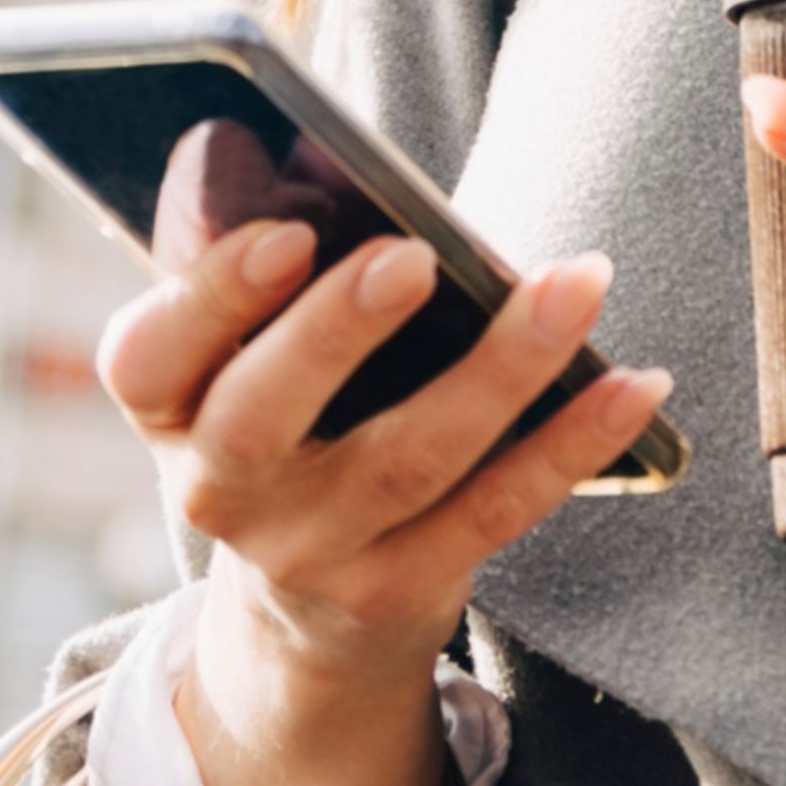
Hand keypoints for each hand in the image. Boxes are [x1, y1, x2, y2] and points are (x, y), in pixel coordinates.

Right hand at [98, 136, 670, 785]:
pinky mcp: (397, 594)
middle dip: (336, 330)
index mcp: (168, 409)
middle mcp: (220, 491)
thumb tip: (339, 169)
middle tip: (413, 255)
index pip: (149, 359)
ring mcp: (308, 553)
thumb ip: (273, 282)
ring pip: (406, 459)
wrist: (305, 616)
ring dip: (501, 366)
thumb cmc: (292, 423)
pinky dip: (571, 443)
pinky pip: (495, 512)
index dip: (212, 295)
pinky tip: (636, 384)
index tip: (288, 232)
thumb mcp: (243, 363)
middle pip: (262, 417)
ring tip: (575, 283)